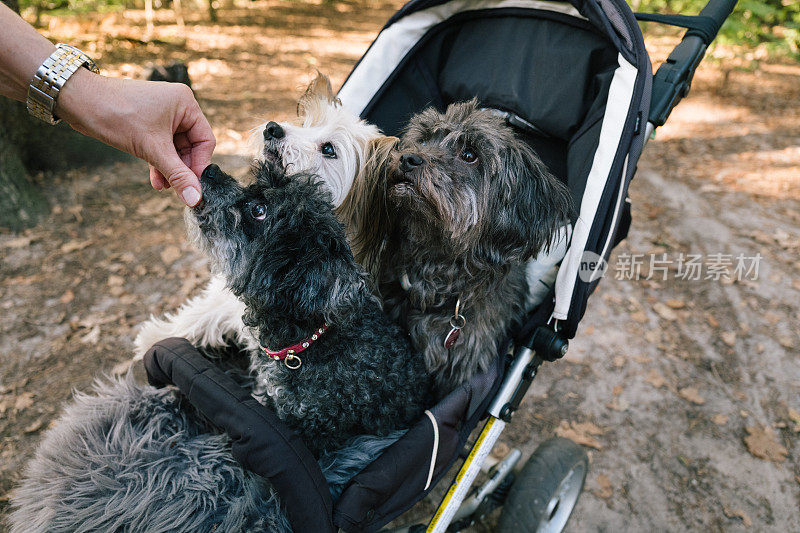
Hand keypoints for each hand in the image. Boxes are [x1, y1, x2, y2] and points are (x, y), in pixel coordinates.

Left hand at [57, 69, 214, 205]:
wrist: (78, 101)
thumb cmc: (116, 114)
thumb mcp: (151, 148)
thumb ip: (176, 174)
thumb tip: (195, 199)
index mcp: (186, 103)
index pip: (205, 141)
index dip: (199, 165)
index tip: (193, 186)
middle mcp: (177, 107)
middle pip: (191, 147)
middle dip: (181, 169)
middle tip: (178, 190)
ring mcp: (162, 115)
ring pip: (175, 149)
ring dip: (169, 169)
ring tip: (163, 187)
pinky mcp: (148, 123)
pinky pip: (161, 147)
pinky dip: (158, 162)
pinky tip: (155, 179)